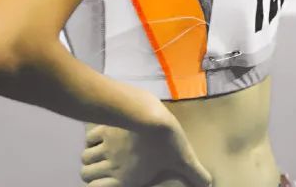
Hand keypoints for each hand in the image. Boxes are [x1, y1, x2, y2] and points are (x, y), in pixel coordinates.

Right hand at [80, 117, 211, 186]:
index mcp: (125, 178)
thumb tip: (210, 184)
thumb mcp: (184, 160)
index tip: (105, 182)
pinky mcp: (103, 128)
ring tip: (102, 152)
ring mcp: (105, 147)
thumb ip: (195, 174)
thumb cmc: (168, 142)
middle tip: (104, 166)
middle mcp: (110, 165)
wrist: (150, 115)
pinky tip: (102, 135)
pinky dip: (92, 138)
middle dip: (92, 171)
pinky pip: (89, 138)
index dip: (97, 186)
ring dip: (91, 155)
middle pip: (85, 173)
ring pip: (85, 157)